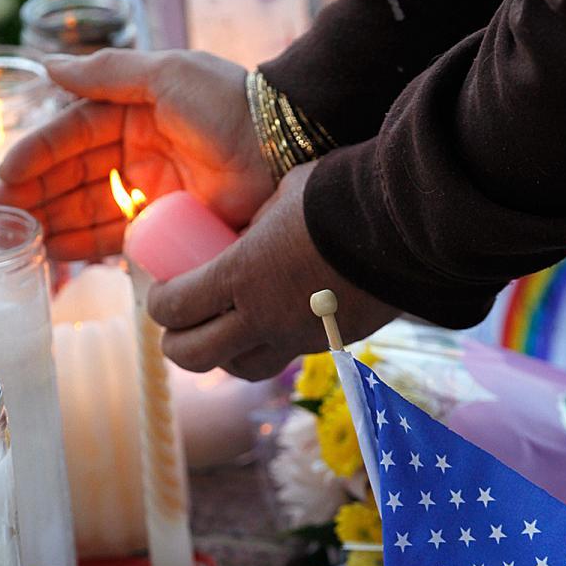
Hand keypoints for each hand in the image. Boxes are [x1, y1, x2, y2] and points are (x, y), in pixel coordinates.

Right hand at [0, 49, 273, 260]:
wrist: (284, 146)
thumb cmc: (227, 104)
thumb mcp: (167, 75)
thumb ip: (108, 73)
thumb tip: (48, 66)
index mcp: (133, 112)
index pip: (73, 134)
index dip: (39, 154)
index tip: (6, 173)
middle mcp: (138, 152)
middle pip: (75, 176)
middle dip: (37, 194)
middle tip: (0, 214)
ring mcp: (151, 191)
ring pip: (90, 209)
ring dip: (54, 221)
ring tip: (21, 235)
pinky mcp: (167, 225)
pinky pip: (118, 237)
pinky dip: (88, 245)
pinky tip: (58, 252)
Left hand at [149, 164, 398, 379]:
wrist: (406, 224)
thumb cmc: (338, 196)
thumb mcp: (281, 198)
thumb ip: (255, 221)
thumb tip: (241, 233)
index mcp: (240, 275)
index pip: (175, 308)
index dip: (158, 305)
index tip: (161, 290)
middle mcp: (262, 316)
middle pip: (194, 356)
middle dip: (176, 343)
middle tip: (178, 325)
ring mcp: (297, 337)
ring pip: (241, 369)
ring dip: (222, 356)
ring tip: (223, 333)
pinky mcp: (329, 344)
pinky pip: (285, 357)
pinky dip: (269, 347)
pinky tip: (274, 323)